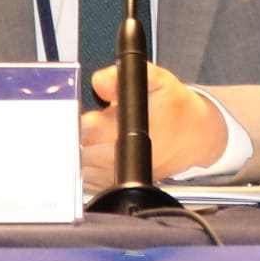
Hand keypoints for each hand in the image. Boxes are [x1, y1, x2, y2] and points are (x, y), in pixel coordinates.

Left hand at [80, 62, 231, 190]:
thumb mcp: (158, 81)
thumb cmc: (173, 108)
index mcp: (125, 132)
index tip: (66, 109)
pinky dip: (76, 161)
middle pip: (72, 150)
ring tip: (79, 130)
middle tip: (69, 117)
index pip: (83, 131)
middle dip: (67, 133)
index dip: (69, 119)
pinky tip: (86, 146)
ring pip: (73, 164)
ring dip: (70, 148)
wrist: (193, 137)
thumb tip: (99, 80)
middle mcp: (116, 159)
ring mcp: (110, 176)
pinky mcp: (107, 184)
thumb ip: (125, 76)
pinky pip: (78, 176)